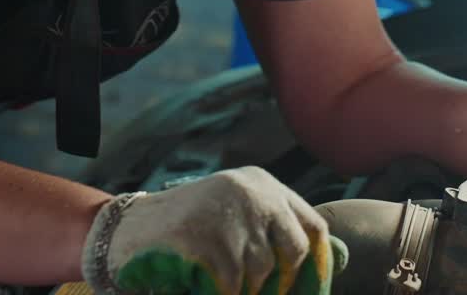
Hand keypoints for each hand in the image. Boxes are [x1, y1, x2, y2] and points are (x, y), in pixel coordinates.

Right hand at [80, 166, 347, 294]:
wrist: (127, 231)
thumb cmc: (188, 230)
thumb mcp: (236, 217)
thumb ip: (276, 232)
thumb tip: (338, 258)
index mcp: (262, 183)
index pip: (313, 225)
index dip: (315, 263)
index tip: (304, 287)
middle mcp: (252, 192)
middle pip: (295, 250)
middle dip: (280, 281)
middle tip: (254, 287)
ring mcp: (230, 213)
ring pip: (261, 272)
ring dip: (243, 287)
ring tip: (217, 276)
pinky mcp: (209, 239)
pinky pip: (233, 284)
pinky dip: (222, 291)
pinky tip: (204, 283)